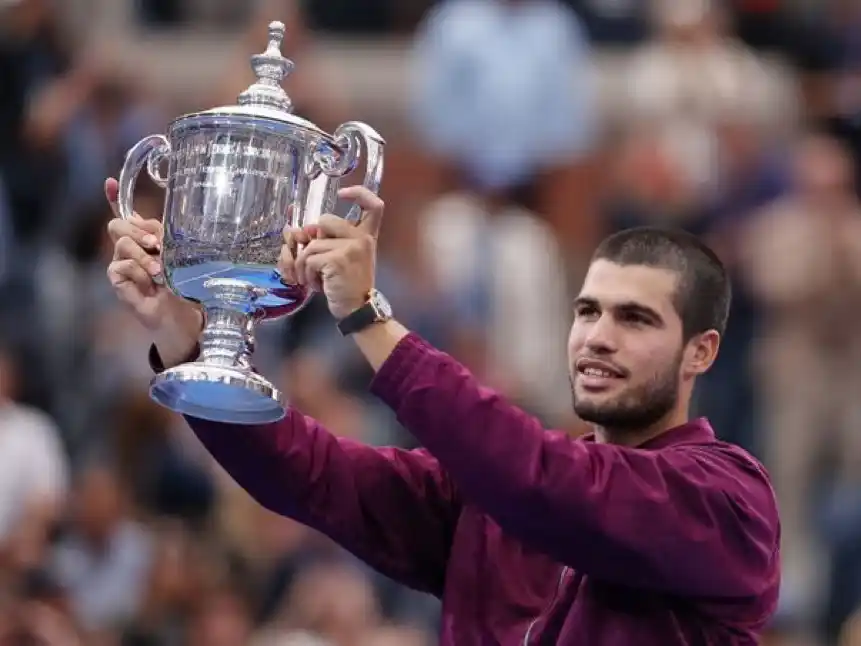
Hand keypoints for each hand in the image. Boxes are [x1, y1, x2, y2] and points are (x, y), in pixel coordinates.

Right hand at [103, 177, 202, 366]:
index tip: (110, 182)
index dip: (115, 198)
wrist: (180, 316)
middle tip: (156, 244)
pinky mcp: (118, 281)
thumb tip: (154, 227)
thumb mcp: (179, 258)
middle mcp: (130, 249)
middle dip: (137, 230)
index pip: (125, 215)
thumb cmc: (182, 286)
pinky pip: (119, 266)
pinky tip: (150, 284)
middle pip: (118, 224)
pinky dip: (137, 273)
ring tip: (159, 272)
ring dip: (143, 256)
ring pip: (121, 244)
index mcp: (145, 239)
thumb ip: (166, 239)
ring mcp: (122, 264)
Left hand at [279, 186, 383, 319]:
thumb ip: (326, 241)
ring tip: (312, 278)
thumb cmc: (348, 286)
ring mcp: (351, 247)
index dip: (359, 193)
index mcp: (366, 235)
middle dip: (311, 241)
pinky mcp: (337, 259)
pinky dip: (305, 273)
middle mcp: (362, 238)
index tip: (343, 193)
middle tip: (313, 260)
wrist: (357, 310)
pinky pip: (309, 258)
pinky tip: (315, 284)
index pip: (373, 205)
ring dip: (304, 264)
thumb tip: (297, 231)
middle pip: (325, 220)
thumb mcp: (343, 259)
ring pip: (311, 244)